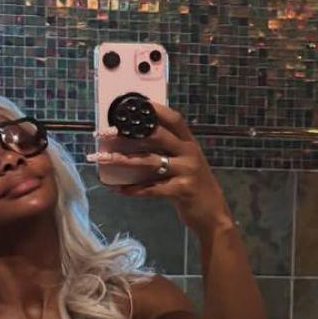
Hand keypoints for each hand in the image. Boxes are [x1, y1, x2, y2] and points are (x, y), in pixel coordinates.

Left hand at [88, 105, 234, 238]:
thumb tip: (134, 141)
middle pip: (158, 136)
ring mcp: (187, 171)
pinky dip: (134, 189)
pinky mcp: (182, 190)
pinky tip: (119, 189)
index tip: (135, 104)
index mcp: (189, 143)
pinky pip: (153, 188)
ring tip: (104, 159)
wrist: (213, 214)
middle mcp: (189, 153)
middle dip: (130, 133)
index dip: (155, 110)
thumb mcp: (186, 163)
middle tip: (107, 133)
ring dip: (125, 160)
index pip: (174, 119)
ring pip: (150, 161)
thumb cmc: (194, 185)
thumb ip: (168, 151)